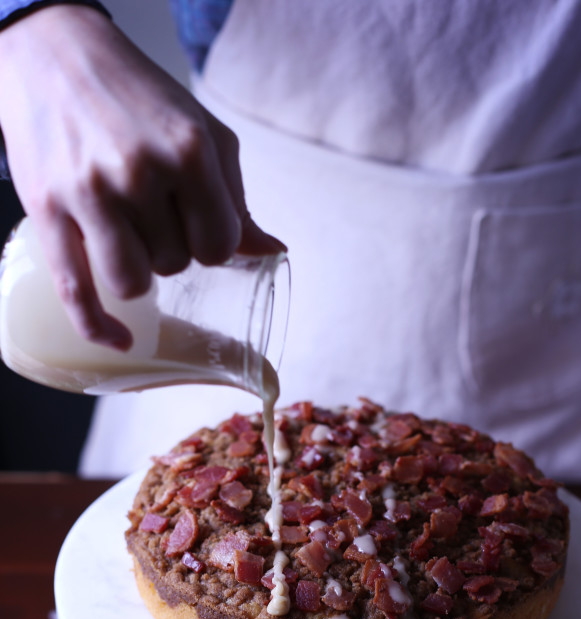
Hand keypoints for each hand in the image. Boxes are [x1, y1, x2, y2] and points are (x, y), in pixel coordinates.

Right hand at [0, 5, 284, 349]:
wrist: (53, 55)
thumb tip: (272, 253)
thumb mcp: (202, 133)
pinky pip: (77, 292)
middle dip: (171, 247)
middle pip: (177, 265)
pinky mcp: (48, 212)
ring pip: (133, 283)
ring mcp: (89, 194)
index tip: (197, 225)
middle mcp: (139, 172)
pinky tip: (122, 340)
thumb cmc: (137, 96)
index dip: (213, 244)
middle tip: (151, 210)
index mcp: (187, 150)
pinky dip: (99, 327)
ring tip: (127, 236)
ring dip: (137, 272)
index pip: (221, 245)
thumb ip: (235, 197)